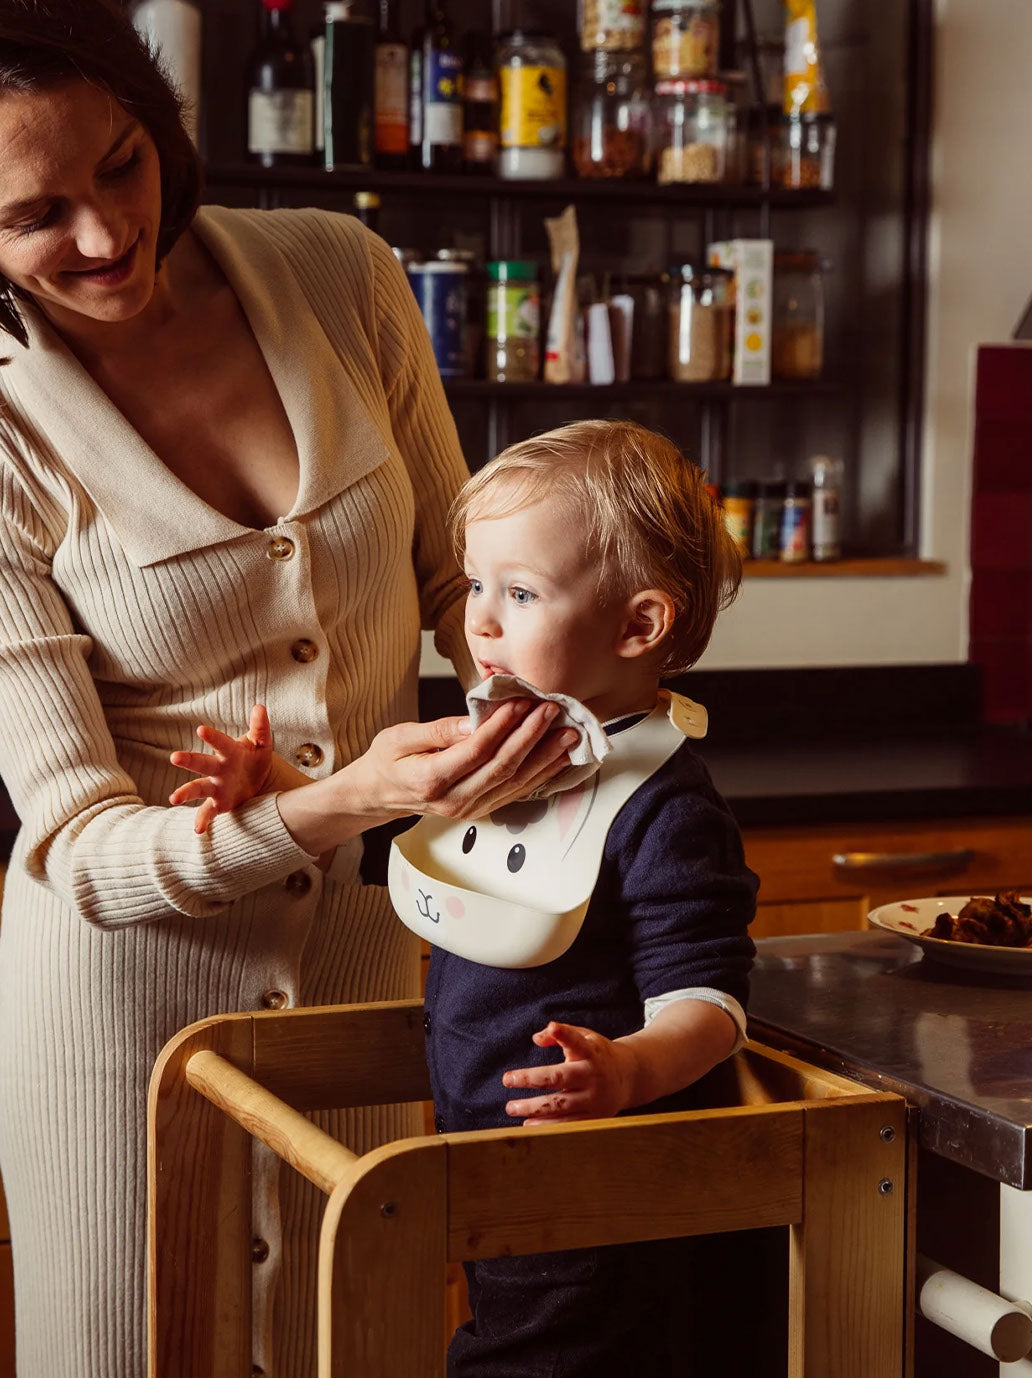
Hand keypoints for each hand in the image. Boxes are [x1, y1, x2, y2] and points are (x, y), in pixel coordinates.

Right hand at [168, 704, 274, 833]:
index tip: (201, 729)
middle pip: (201, 763)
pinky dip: (201, 821)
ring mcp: (216, 786)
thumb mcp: (262, 742)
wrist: (259, 780)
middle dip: (189, 760)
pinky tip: (197, 830)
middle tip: (174, 757)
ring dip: (185, 793)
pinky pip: (207, 812)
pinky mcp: (219, 803)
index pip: (220, 743)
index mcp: (228, 751)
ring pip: (198, 789)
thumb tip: (260, 707)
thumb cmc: (255, 757)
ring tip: (173, 798)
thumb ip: (261, 727)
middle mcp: (218, 768)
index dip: (212, 737)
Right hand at [346, 699, 579, 824]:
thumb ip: (438, 730)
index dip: (501, 727)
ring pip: (515, 783)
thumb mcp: (399, 737)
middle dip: (531, 737)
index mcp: (430, 780)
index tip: (520, 703)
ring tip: (566, 733)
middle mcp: (454, 801)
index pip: (475, 751)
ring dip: (545, 757)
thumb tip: (473, 720)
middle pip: (502, 768)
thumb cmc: (387, 762)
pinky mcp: (481, 810)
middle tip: (551, 711)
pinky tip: (557, 758)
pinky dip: (541, 774)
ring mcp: (469, 810)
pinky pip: (516, 792)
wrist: (379, 795)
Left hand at [501, 1021, 636, 1124]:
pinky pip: (568, 1124)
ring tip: (511, 1107)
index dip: (564, 1034)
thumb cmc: (599, 1054)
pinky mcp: (594, 1116)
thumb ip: (562, 1034)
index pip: (577, 1041)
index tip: (552, 1027)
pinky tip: (528, 1123)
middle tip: (507, 1079)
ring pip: (560, 1105)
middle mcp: (593, 1075)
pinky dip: (547, 1125)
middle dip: (531, 1078)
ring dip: (533, 1107)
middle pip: (559, 1078)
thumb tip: (537, 1038)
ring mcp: (594, 1098)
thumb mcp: (586, 1037)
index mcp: (591, 1052)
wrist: (630, 1077)